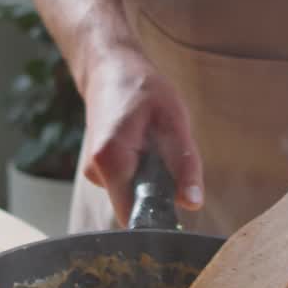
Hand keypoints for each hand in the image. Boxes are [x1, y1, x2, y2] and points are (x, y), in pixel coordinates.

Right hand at [82, 46, 203, 225]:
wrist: (110, 68)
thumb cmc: (142, 88)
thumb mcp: (174, 121)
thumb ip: (184, 164)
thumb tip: (193, 202)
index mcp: (111, 161)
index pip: (133, 216)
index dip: (158, 218)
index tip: (177, 205)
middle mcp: (96, 172)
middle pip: (135, 207)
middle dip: (160, 193)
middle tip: (169, 159)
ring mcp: (95, 172)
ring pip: (133, 195)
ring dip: (152, 179)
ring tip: (156, 144)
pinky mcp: (100, 170)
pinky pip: (128, 184)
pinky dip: (143, 171)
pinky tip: (145, 145)